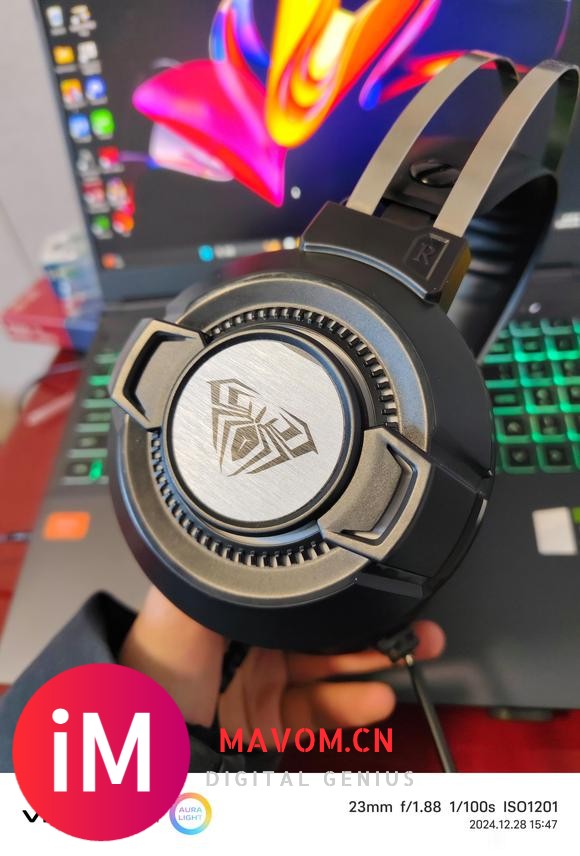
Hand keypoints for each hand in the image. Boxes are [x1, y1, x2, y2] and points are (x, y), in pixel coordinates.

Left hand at [120, 587, 444, 748]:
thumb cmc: (151, 675)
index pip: (296, 590)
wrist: (145, 746)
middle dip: (372, 623)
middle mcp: (253, 641)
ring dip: (375, 663)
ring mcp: (265, 683)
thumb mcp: (178, 610)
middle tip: (412, 622)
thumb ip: (204, 567)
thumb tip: (211, 512)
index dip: (337, 586)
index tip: (375, 579)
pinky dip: (353, 706)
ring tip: (406, 656)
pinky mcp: (274, 722)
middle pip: (324, 627)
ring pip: (333, 668)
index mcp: (233, 606)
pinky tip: (373, 698)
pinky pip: (323, 712)